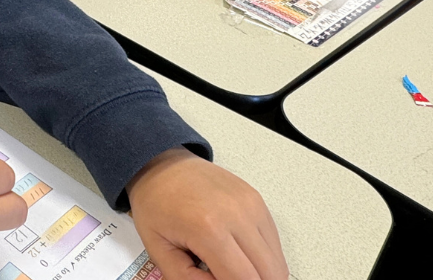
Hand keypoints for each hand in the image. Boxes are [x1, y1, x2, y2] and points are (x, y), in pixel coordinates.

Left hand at [127, 147, 286, 279]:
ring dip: (259, 273)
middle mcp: (237, 215)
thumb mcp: (159, 249)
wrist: (161, 165)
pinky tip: (238, 253)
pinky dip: (262, 257)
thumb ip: (187, 279)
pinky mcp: (258, 200)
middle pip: (269, 274)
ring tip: (230, 267)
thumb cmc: (155, 203)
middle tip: (226, 277)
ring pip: (277, 262)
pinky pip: (274, 242)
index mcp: (209, 229)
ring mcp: (252, 205)